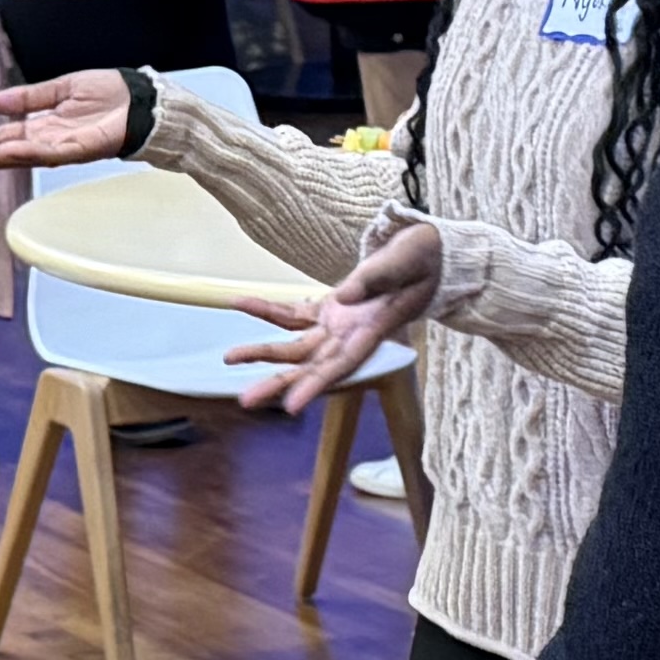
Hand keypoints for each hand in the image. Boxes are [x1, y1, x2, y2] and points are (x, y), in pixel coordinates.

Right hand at [0, 71, 135, 178]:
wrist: (144, 101)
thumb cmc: (112, 95)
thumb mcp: (63, 88)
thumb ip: (29, 98)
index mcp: (40, 127)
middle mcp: (44, 142)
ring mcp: (59, 149)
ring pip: (13, 156)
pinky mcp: (76, 150)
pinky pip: (42, 152)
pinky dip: (18, 153)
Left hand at [225, 215, 440, 414]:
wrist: (430, 252)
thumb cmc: (425, 256)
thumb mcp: (407, 259)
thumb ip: (376, 278)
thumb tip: (342, 296)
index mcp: (373, 331)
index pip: (342, 366)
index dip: (316, 386)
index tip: (291, 406)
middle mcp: (352, 335)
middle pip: (311, 365)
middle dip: (279, 383)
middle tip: (246, 400)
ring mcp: (339, 323)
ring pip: (296, 344)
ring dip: (264, 351)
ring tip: (229, 357)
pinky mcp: (330, 308)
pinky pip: (293, 312)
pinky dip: (267, 310)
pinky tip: (240, 302)